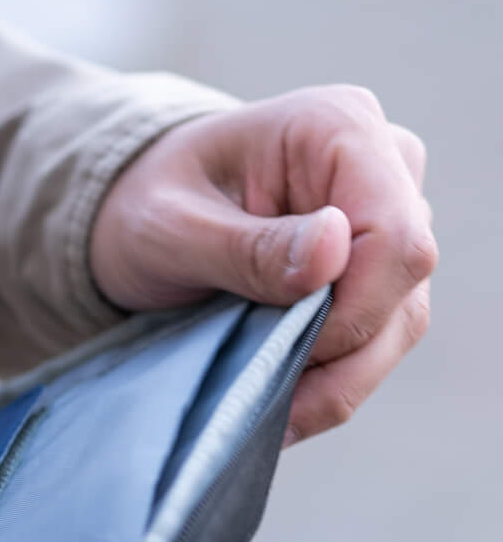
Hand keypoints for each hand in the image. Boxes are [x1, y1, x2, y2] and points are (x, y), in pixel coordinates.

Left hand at [89, 86, 436, 444]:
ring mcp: (388, 217)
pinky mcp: (377, 268)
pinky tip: (284, 407)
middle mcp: (383, 164)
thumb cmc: (144, 204)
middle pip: (404, 282)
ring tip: (271, 415)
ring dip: (339, 380)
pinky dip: (333, 380)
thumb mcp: (168, 227)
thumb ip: (245, 246)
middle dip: (340, 352)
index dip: (353, 305)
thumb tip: (333, 252)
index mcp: (338, 126)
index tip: (285, 345)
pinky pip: (378, 337)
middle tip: (265, 397)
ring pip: (399, 320)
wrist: (138, 212)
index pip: (393, 231)